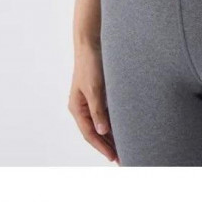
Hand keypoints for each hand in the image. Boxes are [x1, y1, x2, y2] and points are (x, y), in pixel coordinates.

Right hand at [68, 45, 119, 163]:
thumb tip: (102, 132)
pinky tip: (122, 129)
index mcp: (77, 108)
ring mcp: (90, 101)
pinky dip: (113, 123)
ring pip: (100, 124)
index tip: (114, 157)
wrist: (91, 43)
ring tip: (124, 148)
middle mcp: (82, 107)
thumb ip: (98, 111)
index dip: (102, 147)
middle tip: (122, 158)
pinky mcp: (98, 94)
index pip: (90, 134)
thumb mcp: (95, 89)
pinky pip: (105, 114)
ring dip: (110, 136)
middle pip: (95, 132)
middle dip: (107, 145)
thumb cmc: (91, 64)